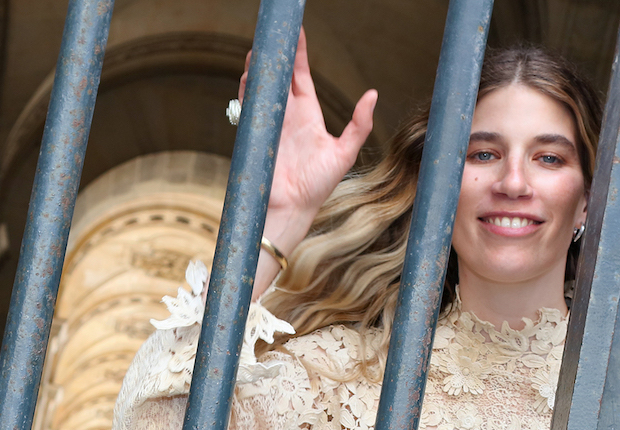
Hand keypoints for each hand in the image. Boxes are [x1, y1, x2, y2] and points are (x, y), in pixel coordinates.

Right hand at [240, 29, 377, 252]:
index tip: (296, 32)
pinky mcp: (254, 134)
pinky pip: (248, 107)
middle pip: (279, 76)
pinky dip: (246, 90)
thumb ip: (360, 125)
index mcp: (308, 115)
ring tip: (258, 51)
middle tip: (273, 33)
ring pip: (261, 88)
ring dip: (259, 70)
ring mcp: (269, 123)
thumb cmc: (319, 186)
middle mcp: (287, 115)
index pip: (301, 76)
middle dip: (275, 54)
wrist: (293, 208)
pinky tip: (248, 77)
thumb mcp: (345, 153)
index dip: (298, 54)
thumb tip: (373, 95)